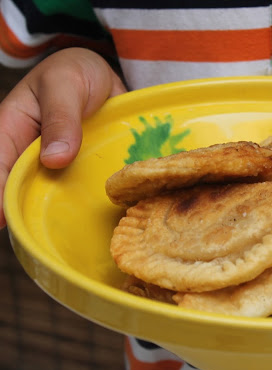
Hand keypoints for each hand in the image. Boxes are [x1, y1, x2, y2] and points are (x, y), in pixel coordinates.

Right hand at [0, 48, 125, 227]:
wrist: (104, 74)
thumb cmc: (75, 72)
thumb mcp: (65, 85)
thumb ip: (60, 119)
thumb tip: (53, 160)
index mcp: (12, 130)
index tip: (2, 219)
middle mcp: (29, 154)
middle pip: (16, 189)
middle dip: (20, 212)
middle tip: (30, 238)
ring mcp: (54, 164)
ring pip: (45, 195)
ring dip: (50, 215)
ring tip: (56, 239)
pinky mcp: (77, 170)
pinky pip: (75, 192)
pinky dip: (79, 206)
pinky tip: (88, 226)